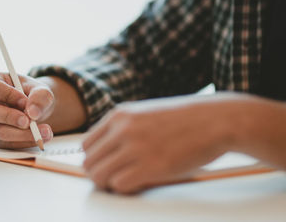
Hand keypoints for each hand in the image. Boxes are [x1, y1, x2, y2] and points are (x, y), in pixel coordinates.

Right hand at [0, 72, 54, 148]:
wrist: (33, 108)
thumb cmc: (30, 93)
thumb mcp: (39, 88)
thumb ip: (40, 96)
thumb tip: (33, 113)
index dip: (7, 94)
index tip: (25, 101)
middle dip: (8, 117)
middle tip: (28, 121)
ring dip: (22, 134)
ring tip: (44, 131)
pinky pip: (7, 144)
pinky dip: (25, 142)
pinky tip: (39, 137)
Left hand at [81, 94, 248, 193]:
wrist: (216, 120)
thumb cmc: (184, 120)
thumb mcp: (145, 113)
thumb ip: (123, 128)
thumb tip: (105, 154)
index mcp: (119, 116)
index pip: (86, 145)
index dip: (95, 159)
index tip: (106, 166)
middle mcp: (123, 130)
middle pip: (89, 162)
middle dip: (98, 174)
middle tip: (114, 179)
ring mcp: (136, 148)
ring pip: (99, 175)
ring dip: (109, 184)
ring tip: (126, 182)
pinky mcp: (151, 166)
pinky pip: (119, 185)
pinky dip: (124, 189)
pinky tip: (139, 184)